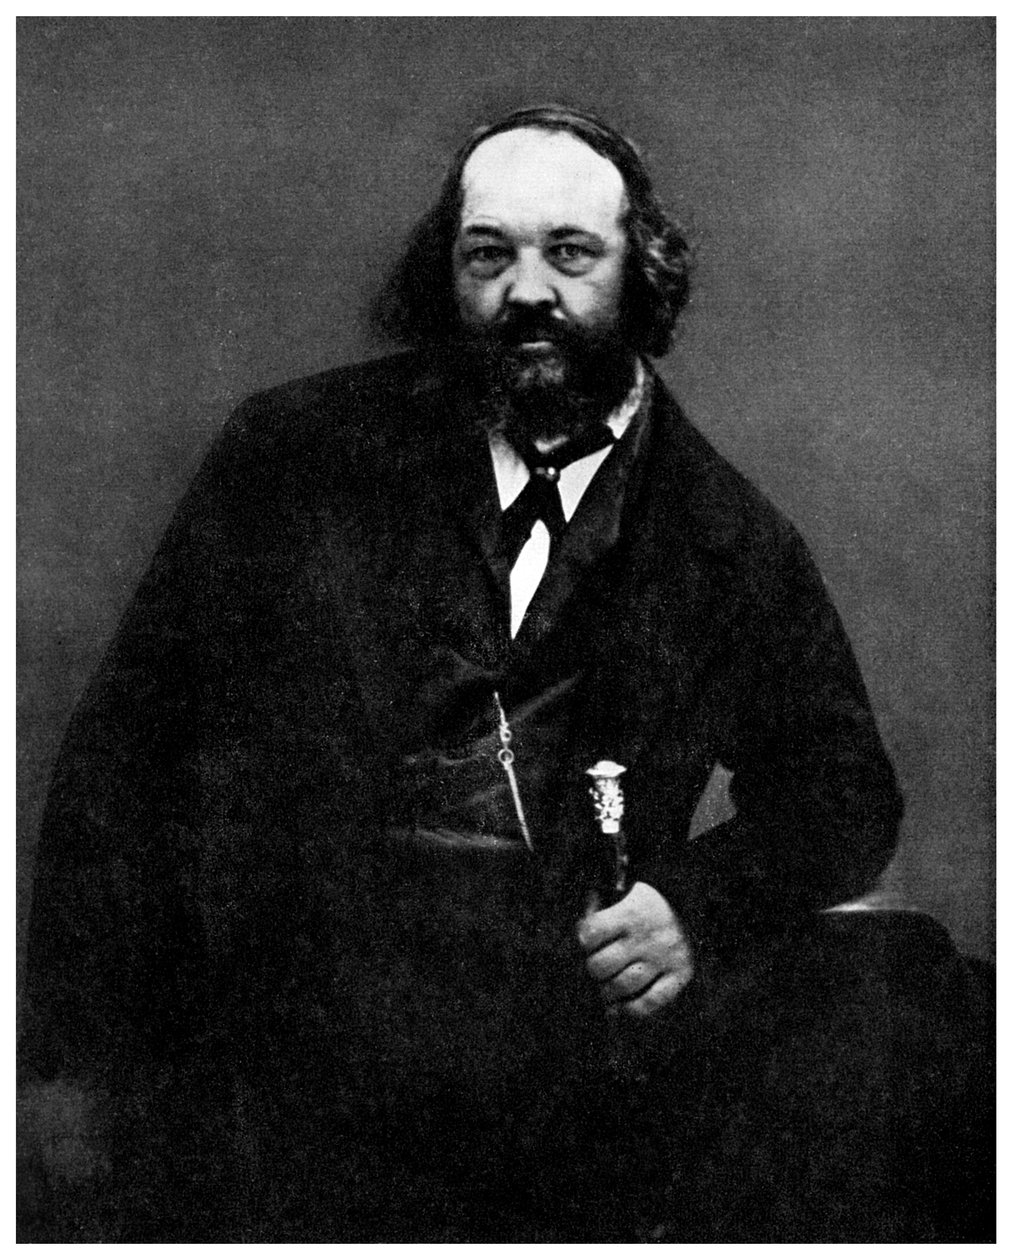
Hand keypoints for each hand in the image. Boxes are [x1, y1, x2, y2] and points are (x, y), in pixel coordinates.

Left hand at [577, 881, 693, 1019]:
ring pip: (621, 986)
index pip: (592, 933)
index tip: (588, 940)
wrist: (698, 903)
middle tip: (598, 967)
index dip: (583, 939)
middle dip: (593, 969)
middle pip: (601, 965)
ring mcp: (664, 958)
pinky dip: (632, 1009)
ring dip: (607, 991)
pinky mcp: (680, 975)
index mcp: (631, 913)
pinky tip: (624, 1005)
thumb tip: (580, 935)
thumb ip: (600, 909)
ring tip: (608, 987)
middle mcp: (647, 937)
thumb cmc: (649, 904)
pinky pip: (650, 1002)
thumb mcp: (626, 893)